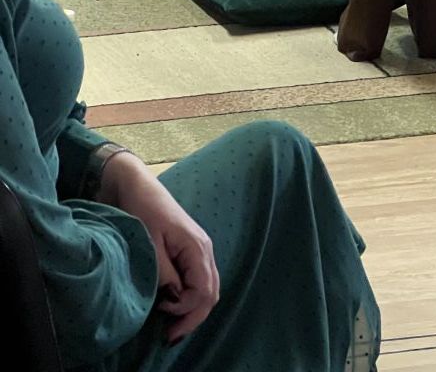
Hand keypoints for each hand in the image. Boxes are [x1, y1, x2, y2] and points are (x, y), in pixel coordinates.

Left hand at [99, 153, 219, 342]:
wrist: (136, 187)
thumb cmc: (142, 211)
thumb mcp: (150, 244)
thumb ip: (164, 273)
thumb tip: (175, 300)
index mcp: (197, 247)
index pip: (204, 291)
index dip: (185, 310)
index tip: (161, 312)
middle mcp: (204, 249)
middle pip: (212, 293)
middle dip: (193, 317)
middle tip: (169, 336)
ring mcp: (200, 250)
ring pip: (208, 288)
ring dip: (193, 310)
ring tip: (171, 325)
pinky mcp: (190, 251)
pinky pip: (200, 280)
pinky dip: (191, 298)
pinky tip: (173, 305)